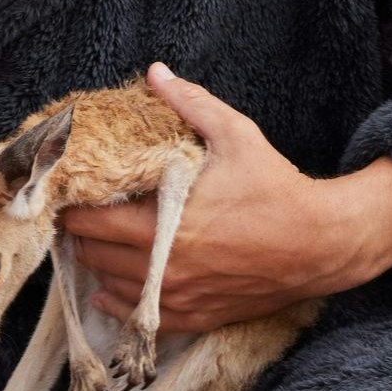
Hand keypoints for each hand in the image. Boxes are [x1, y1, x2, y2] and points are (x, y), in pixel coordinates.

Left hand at [60, 64, 391, 336]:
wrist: (321, 244)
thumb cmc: (276, 187)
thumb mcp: (235, 136)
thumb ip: (191, 103)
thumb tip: (156, 72)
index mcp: (164, 223)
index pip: (91, 222)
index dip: (74, 207)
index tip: (70, 193)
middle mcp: (164, 266)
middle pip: (94, 255)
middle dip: (82, 234)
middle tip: (80, 214)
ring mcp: (179, 296)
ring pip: (112, 287)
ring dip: (98, 266)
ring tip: (95, 244)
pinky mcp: (197, 315)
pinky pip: (141, 317)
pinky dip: (121, 302)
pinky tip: (111, 289)